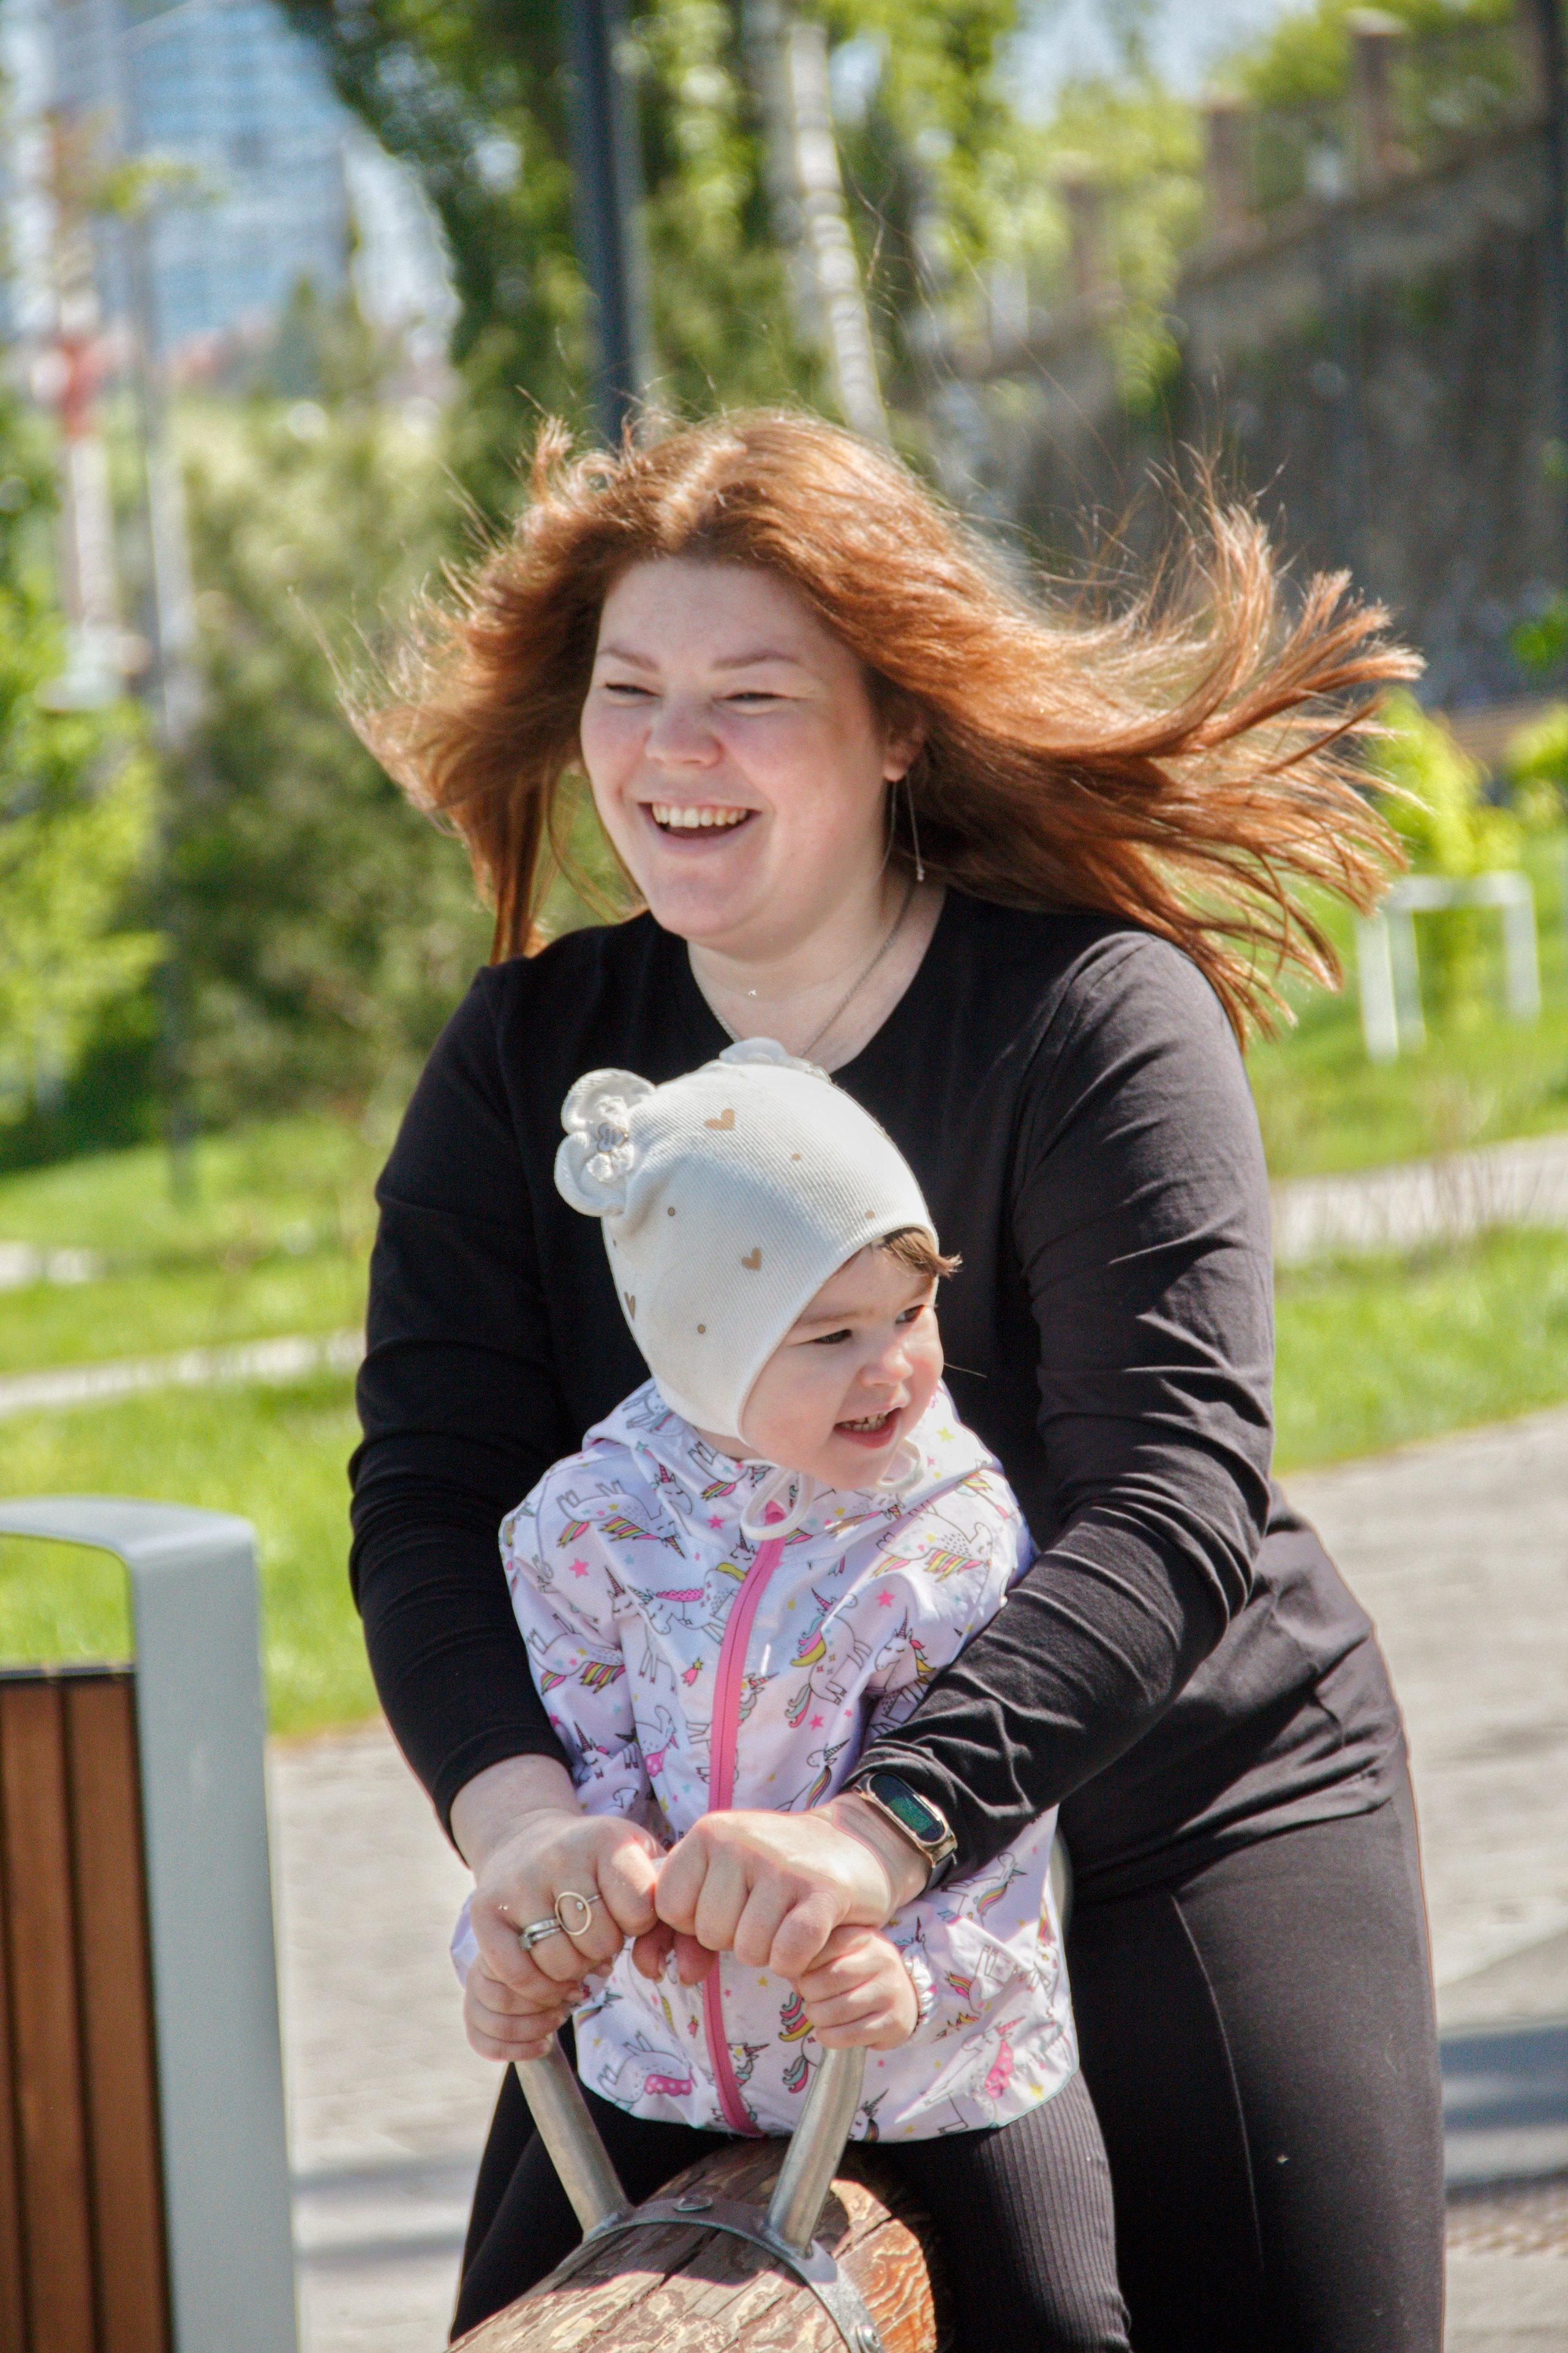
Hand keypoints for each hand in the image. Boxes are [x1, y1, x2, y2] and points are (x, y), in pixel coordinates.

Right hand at [451, 1756, 660, 2004]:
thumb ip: (670, 1903)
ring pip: (559, 1964)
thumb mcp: (639, 1862)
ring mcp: (519, 1883)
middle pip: (597, 1943)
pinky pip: (516, 1974)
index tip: (628, 1914)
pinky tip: (546, 1971)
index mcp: (606, 1839)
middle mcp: (560, 1855)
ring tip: (573, 1948)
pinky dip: (536, 1986)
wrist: (526, 1840)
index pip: (639, 1909)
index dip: (638, 1925)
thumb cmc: (597, 1864)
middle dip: (603, 1950)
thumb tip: (681, 1965)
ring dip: (571, 1970)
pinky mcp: (485, 1911)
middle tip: (595, 1936)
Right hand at [463, 1954, 581, 2063]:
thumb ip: (575, 1959)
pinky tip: (544, 2045)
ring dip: (533, 2028)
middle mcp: (476, 1975)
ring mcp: (471, 2004)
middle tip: (564, 2007)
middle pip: (504, 1999)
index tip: (572, 1987)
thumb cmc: (540, 1965)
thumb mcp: (555, 1956)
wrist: (517, 1981)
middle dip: (540, 2008)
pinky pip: (489, 2047)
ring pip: (498, 2025)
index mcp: (495, 1951)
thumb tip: (604, 1969)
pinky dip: (520, 2051)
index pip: (513, 1970)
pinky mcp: (473, 2029)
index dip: (547, 1984)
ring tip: (557, 2022)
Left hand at [654, 1801, 923, 1981]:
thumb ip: (685, 1925)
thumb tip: (669, 1974)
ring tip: (787, 1920)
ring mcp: (783, 1864)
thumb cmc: (777, 1871)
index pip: (668, 1907)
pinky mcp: (824, 1891)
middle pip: (709, 1933)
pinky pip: (789, 1953)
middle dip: (735, 1937)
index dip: (695, 1922)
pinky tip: (809, 1939)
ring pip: (749, 1950)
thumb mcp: (725, 1879)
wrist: (855, 1843)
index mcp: (709, 1832)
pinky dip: (796, 1961)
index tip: (727, 1906)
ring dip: (769, 1952)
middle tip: (764, 1912)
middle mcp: (741, 1841)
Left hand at [795, 1925, 918, 2050]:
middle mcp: (882, 1959)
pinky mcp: (894, 2022)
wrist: (902, 1998)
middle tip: (809, 1999)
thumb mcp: (840, 1953)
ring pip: (837, 2011)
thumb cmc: (858, 1973)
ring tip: (817, 2016)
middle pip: (828, 1980)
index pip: (821, 1946)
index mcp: (863, 1936)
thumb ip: (814, 1956)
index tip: (801, 1977)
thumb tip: (792, 1978)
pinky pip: (850, 2035)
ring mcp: (891, 1991)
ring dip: (817, 2019)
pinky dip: (829, 2038)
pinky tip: (825, 2033)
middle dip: (808, 1995)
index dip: (802, 1967)